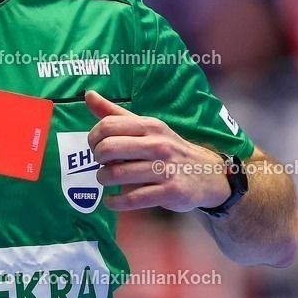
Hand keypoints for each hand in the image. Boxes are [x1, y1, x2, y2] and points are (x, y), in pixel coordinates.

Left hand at [85, 91, 230, 211]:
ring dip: (103, 179)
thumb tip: (89, 95)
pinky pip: (132, 199)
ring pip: (117, 174)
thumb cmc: (168, 148)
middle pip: (108, 148)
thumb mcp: (146, 127)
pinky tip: (111, 200)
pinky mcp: (169, 192)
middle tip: (102, 163)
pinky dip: (114, 202)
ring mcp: (164, 169)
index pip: (108, 125)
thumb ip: (115, 113)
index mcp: (150, 125)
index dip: (93, 137)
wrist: (209, 174)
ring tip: (106, 179)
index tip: (94, 146)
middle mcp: (158, 144)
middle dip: (97, 158)